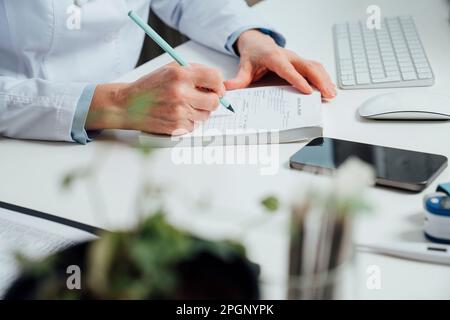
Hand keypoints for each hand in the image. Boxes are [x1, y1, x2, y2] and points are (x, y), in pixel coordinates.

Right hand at [86, 63, 224, 134]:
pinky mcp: (176, 127)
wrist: (128, 105)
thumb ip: (195, 73)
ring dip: (199, 111)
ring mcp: (179, 112)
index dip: (219, 84)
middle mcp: (181, 93)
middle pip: (214, 101)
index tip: (217, 88)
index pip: (215, 78)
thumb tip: (219, 83)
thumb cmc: (150, 87)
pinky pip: (194, 126)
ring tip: (184, 105)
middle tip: (203, 99)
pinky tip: (176, 115)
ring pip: (206, 115)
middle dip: (212, 100)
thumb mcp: (171, 69)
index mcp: (180, 74)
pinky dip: (189, 122)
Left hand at [225, 30, 336, 98]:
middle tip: (326, 94)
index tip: (307, 91)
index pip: (288, 69)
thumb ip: (238, 79)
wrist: (257, 43)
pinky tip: (329, 88)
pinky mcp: (301, 62)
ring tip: (332, 94)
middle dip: (319, 81)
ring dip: (325, 80)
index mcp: (274, 58)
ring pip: (315, 67)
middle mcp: (289, 57)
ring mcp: (297, 59)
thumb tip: (227, 88)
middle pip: (308, 67)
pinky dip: (324, 77)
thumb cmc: (253, 56)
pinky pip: (315, 68)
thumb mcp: (243, 67)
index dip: (298, 79)